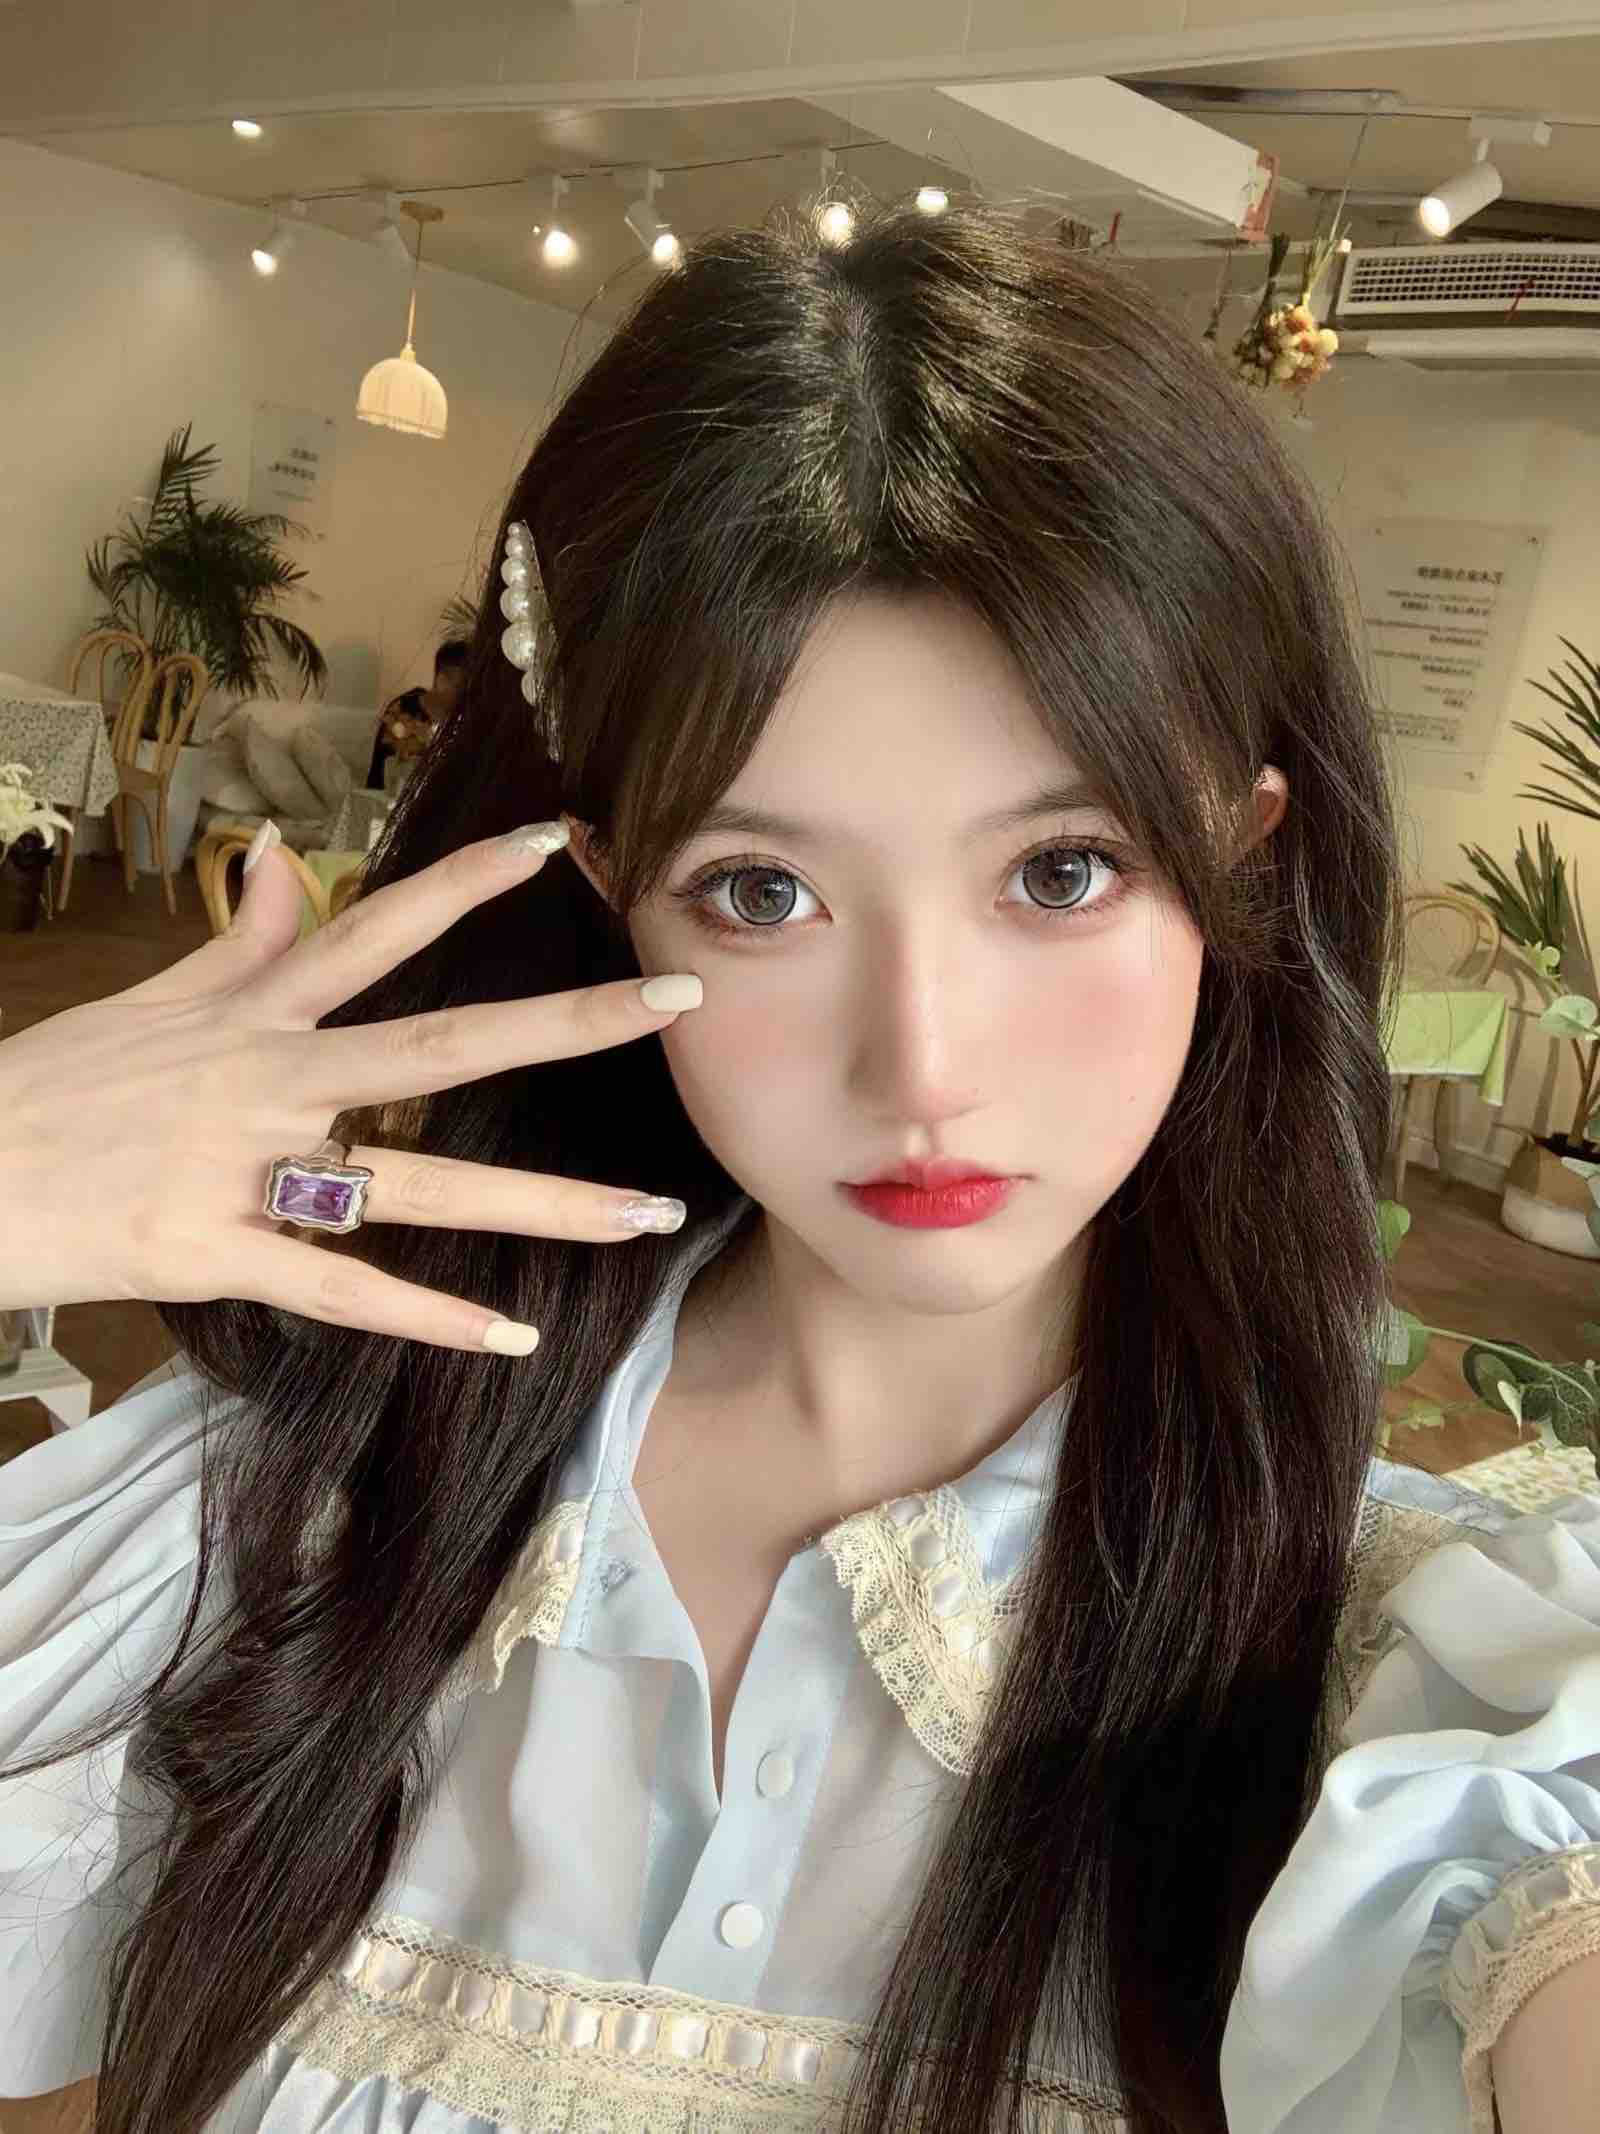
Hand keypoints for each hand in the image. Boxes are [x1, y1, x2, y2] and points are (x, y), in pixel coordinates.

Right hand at [0, 821, 702, 1354]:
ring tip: (645, 1214)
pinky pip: (337, 1290)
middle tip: (678, 1002)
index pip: (377, 928)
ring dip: (540, 1202)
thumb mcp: (146, 1003)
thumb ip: (238, 945)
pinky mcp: (209, 1256)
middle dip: (566, 1023)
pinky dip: (424, 1317)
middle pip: (439, 1043)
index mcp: (252, 1012)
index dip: (466, 883)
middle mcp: (267, 1078)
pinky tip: (510, 1335)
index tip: (559, 840)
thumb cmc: (44, 1089)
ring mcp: (242, 1168)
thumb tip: (289, 858)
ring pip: (416, 1182)